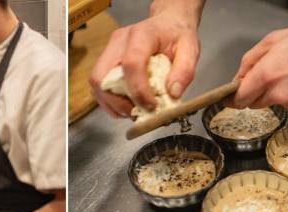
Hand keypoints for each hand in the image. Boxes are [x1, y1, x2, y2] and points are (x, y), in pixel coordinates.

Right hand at [89, 2, 201, 116]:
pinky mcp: (106, 60)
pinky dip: (110, 101)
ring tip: (133, 110)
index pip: (131, 64)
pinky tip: (127, 105)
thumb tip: (172, 94)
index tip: (152, 105)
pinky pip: (100, 85)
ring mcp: (110, 50)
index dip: (139, 91)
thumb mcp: (190, 49)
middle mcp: (120, 41)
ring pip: (97, 83)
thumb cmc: (176, 35)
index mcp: (142, 35)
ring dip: (112, 104)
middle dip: (117, 102)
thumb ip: (185, 71)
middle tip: (137, 112)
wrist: (167, 23)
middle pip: (102, 76)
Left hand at [233, 17, 287, 109]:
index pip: (238, 99)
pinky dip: (286, 94)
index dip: (231, 98)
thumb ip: (250, 60)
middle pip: (252, 103)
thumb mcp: (275, 39)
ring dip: (270, 93)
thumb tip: (237, 78)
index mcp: (267, 74)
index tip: (229, 96)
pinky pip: (285, 103)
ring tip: (286, 72)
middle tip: (263, 75)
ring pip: (269, 103)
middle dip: (252, 93)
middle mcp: (277, 92)